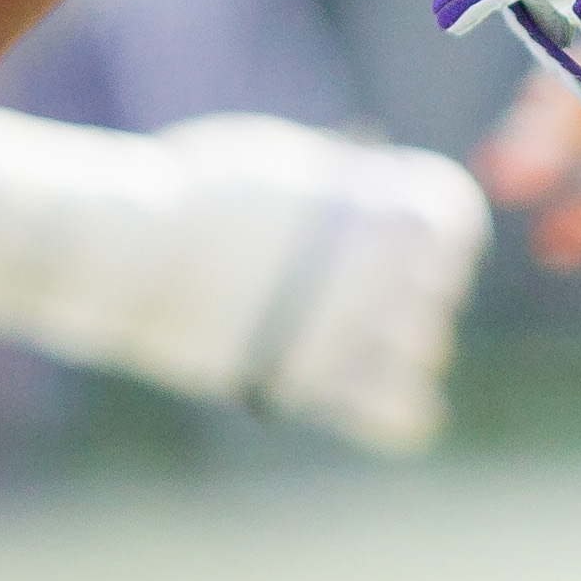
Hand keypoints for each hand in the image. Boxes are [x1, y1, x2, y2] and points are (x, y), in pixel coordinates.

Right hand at [137, 117, 490, 453]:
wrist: (124, 253)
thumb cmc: (190, 197)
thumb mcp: (276, 163)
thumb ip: (340, 185)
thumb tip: (378, 196)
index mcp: (365, 200)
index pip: (456, 220)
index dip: (440, 235)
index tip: (410, 241)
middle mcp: (370, 263)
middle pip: (442, 292)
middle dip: (414, 295)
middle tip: (366, 296)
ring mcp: (344, 327)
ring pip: (427, 352)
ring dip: (399, 350)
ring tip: (348, 339)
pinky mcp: (311, 385)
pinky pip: (403, 416)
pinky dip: (401, 412)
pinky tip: (375, 399)